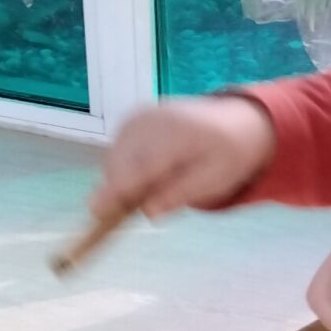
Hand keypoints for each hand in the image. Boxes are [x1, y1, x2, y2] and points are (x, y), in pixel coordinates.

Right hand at [91, 96, 275, 224]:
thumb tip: (148, 213)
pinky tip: (151, 173)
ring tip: (162, 182)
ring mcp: (139, 117)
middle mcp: (153, 119)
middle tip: (134, 211)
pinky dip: (125, 170)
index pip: (142, 165)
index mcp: (179, 133)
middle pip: (120, 163)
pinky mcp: (131, 121)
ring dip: (124, 182)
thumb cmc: (227, 155)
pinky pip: (117, 153)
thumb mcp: (215, 180)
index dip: (118, 189)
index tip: (97, 210)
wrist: (234, 120)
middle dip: (120, 192)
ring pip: (114, 160)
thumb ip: (181, 194)